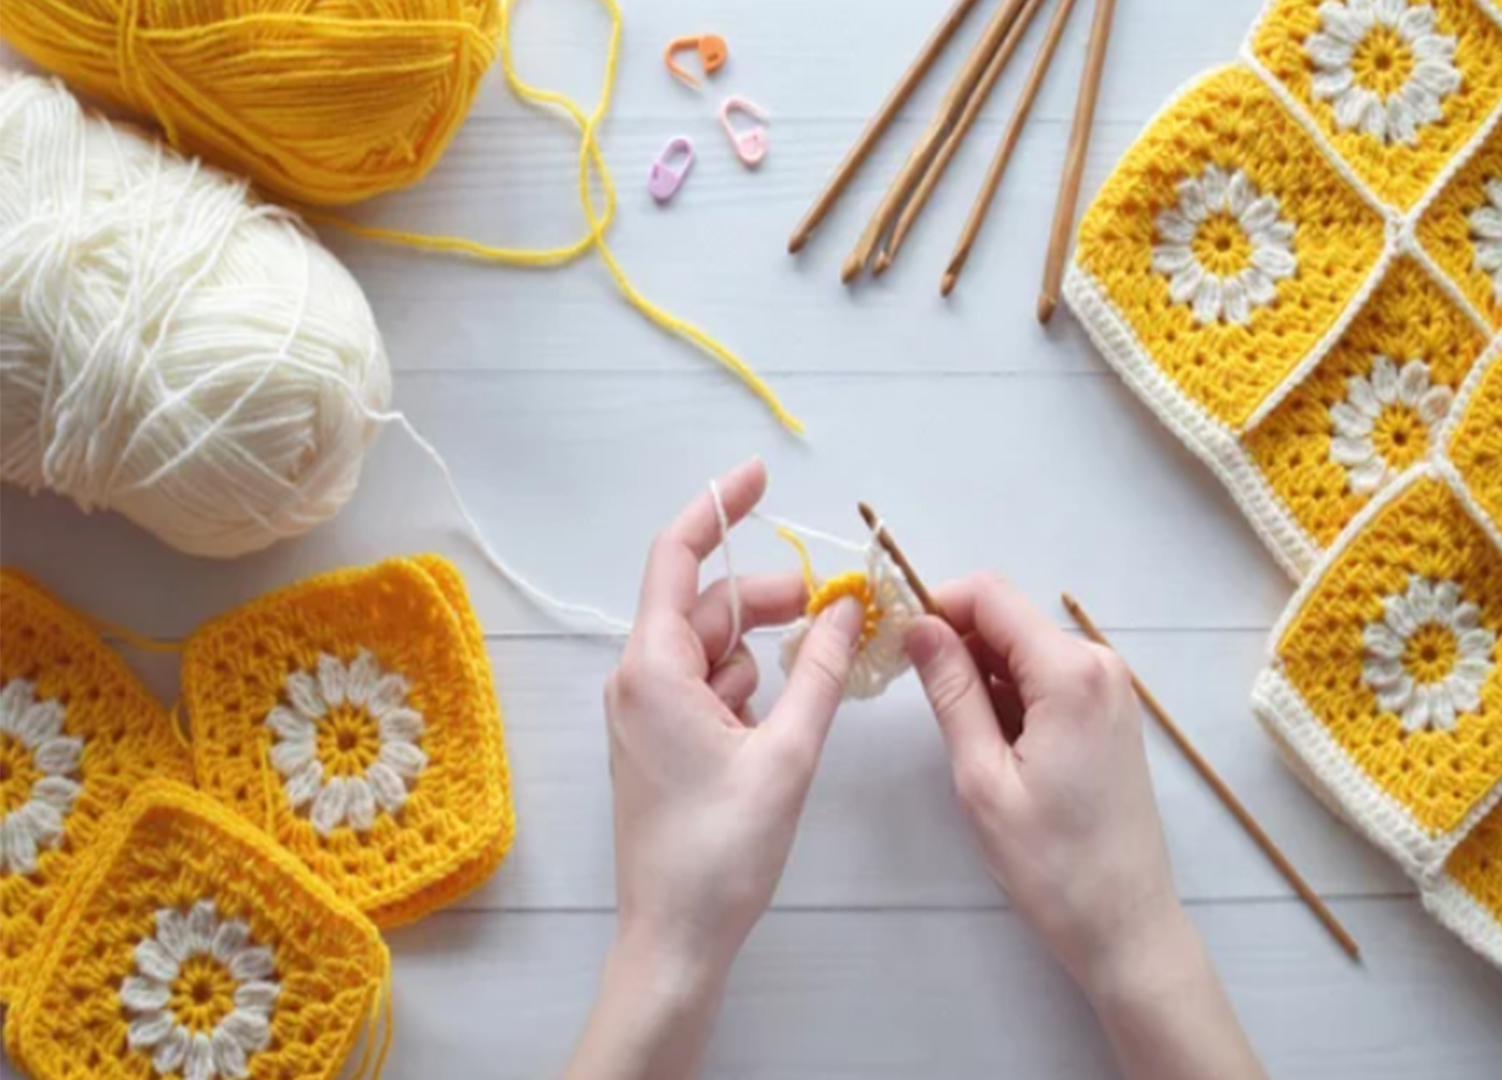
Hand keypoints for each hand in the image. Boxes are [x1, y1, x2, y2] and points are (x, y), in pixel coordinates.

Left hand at [604, 459, 863, 989]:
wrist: (675, 938)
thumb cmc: (722, 852)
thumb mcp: (787, 754)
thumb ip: (818, 672)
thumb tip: (847, 608)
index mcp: (653, 668)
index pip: (676, 556)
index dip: (717, 506)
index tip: (760, 474)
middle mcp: (638, 678)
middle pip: (707, 603)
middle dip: (770, 595)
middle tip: (838, 609)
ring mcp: (645, 710)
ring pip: (712, 646)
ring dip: (765, 642)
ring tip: (823, 662)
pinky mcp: (659, 739)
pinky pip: (708, 684)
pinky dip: (751, 680)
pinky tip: (787, 709)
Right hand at [903, 574, 1180, 992]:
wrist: (1124, 923)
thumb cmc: (1051, 863)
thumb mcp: (982, 777)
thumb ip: (951, 692)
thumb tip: (919, 628)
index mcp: (1071, 673)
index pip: (990, 595)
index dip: (935, 603)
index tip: (894, 637)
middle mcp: (1099, 664)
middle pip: (1007, 618)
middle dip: (954, 640)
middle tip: (910, 690)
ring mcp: (1109, 687)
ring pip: (1023, 648)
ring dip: (979, 671)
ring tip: (955, 732)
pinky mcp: (1108, 711)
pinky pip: (1044, 676)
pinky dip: (1008, 693)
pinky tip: (991, 742)